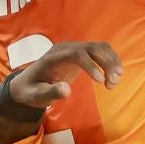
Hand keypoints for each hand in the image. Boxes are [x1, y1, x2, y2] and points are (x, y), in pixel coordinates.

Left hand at [4, 40, 123, 109]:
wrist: (28, 83)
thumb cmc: (32, 90)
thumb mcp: (36, 96)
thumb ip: (50, 93)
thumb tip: (66, 90)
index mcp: (54, 57)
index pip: (76, 54)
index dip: (91, 65)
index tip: (101, 81)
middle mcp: (66, 48)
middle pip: (92, 48)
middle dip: (106, 63)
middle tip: (113, 83)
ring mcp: (75, 48)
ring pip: (99, 47)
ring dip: (112, 61)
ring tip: (116, 81)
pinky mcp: (81, 53)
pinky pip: (100, 51)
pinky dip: (111, 60)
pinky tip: (115, 74)